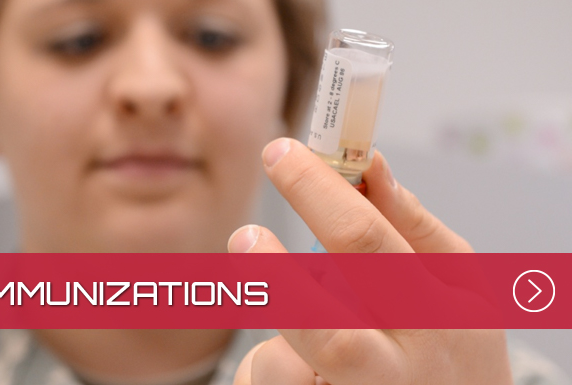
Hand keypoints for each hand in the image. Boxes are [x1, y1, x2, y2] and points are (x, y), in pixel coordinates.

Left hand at [227, 138, 512, 384]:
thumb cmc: (458, 350)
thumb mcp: (462, 286)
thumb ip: (416, 226)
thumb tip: (373, 166)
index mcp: (442, 319)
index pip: (363, 242)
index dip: (314, 192)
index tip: (280, 153)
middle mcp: (401, 372)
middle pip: (320, 325)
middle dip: (269, 270)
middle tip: (244, 233)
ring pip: (286, 368)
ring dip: (270, 334)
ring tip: (283, 309)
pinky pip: (278, 382)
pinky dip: (273, 364)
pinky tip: (301, 361)